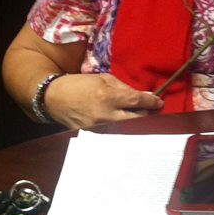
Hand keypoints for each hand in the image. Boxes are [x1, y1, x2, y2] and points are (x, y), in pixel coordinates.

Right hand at [44, 73, 163, 129]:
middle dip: (147, 114)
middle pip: (137, 118)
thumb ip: (124, 87)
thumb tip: (143, 95)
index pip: (137, 101)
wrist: (53, 98)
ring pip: (127, 128)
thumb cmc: (79, 84)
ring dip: (135, 122)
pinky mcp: (93, 136)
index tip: (159, 102)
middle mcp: (105, 114)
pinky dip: (122, 128)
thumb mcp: (102, 79)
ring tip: (140, 117)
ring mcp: (99, 128)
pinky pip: (114, 133)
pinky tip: (125, 125)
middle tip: (152, 111)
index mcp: (108, 96)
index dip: (151, 102)